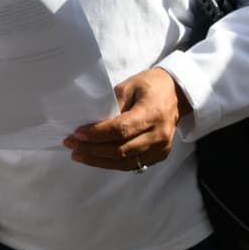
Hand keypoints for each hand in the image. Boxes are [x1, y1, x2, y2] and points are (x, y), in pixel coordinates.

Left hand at [64, 68, 189, 170]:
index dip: (97, 134)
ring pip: (125, 162)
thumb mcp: (128, 87)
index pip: (120, 130)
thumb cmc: (150, 85)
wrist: (176, 93)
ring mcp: (161, 148)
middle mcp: (159, 134)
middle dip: (92, 149)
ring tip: (78, 155)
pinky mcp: (159, 155)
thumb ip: (110, 106)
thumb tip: (89, 124)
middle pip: (121, 149)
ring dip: (98, 160)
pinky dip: (111, 163)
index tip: (77, 134)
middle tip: (72, 145)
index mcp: (152, 112)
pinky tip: (95, 158)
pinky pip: (132, 164)